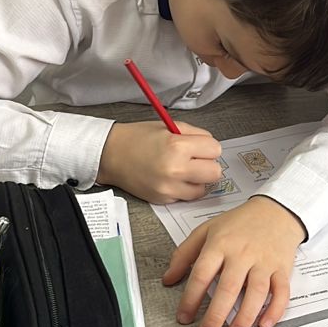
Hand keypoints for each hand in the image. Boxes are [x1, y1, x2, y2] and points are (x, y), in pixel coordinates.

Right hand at [98, 120, 222, 202]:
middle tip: (195, 159)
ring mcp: (169, 188)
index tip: (200, 146)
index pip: (215, 150)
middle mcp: (175, 170)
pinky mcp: (164, 199)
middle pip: (215, 172)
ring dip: (198, 179)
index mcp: (177, 146)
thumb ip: (195, 134)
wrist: (112, 155)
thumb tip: (213, 147)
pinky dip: (184, 188)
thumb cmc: (138, 138)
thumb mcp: (169, 126)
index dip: (208, 146)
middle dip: (208, 164)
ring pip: (204, 188)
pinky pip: (187, 196)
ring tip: (183, 170)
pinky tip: (172, 178)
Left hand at [162, 196, 303, 326]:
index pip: (201, 274)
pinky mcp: (282, 269)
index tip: (184, 318)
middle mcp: (242, 254)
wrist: (276, 211)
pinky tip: (264, 325)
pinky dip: (274, 310)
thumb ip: (184, 254)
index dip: (190, 298)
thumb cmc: (239, 223)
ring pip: (256, 292)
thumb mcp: (206, 230)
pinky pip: (281, 292)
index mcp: (220, 244)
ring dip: (245, 316)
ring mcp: (264, 262)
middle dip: (216, 315)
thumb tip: (168, 280)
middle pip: (228, 287)